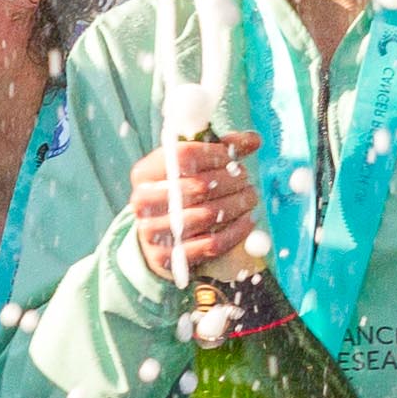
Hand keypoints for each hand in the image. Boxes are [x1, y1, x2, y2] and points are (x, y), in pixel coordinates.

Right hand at [128, 130, 261, 279]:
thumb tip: (254, 140)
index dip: (214, 154)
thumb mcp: (192, 167)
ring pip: (206, 215)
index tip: (232, 158)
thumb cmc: (180, 193)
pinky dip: (236, 231)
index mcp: (144, 173)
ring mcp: (152, 231)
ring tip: (249, 198)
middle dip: (230, 181)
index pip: (183, 155)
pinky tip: (247, 221)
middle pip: (197, 186)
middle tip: (245, 180)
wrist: (158, 237)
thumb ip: (221, 150)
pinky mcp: (167, 257)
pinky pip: (211, 244)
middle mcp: (142, 201)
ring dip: (236, 205)